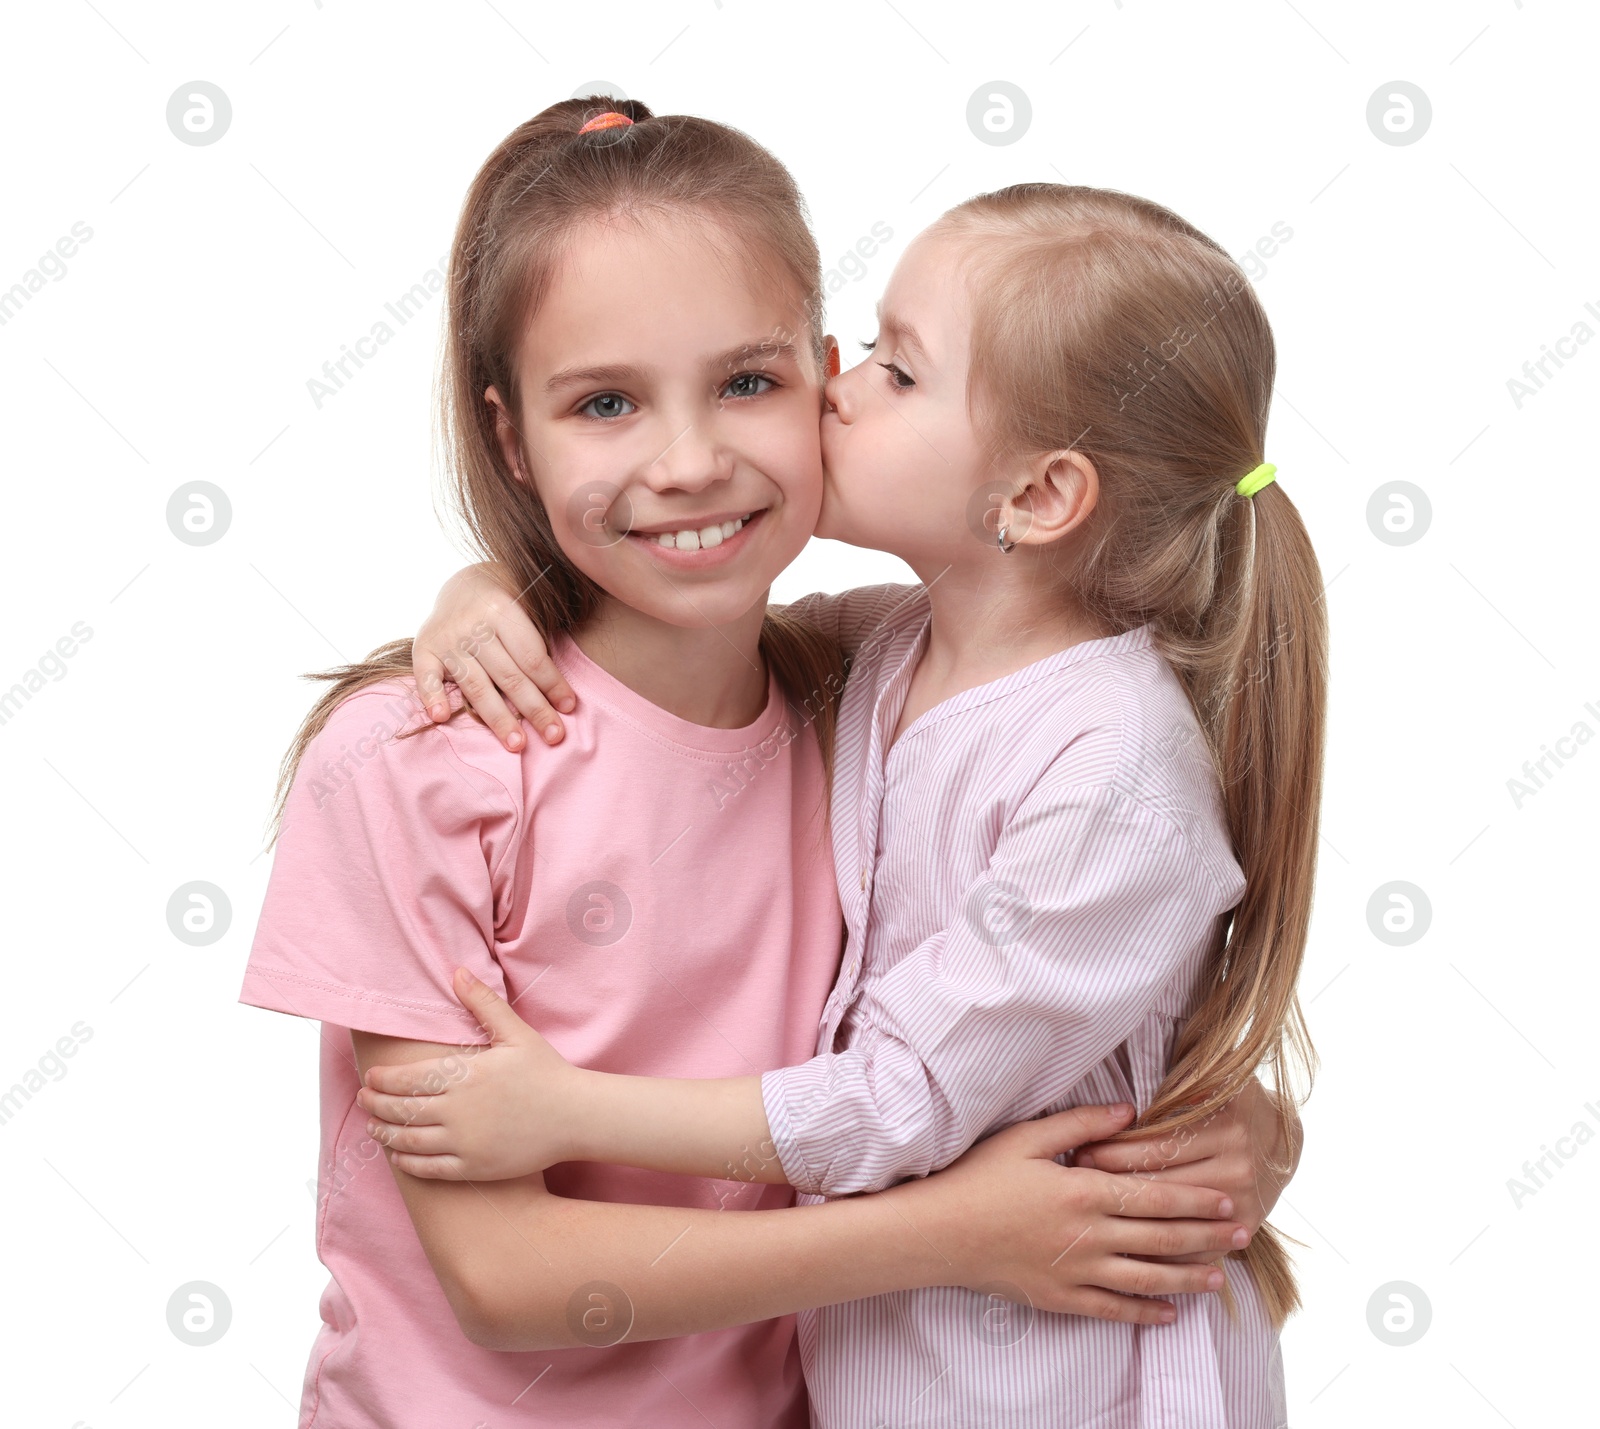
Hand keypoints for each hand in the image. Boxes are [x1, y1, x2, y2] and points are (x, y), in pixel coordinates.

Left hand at [357, 968, 583, 1179]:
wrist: (575, 1117)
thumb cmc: (546, 1072)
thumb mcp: (516, 1033)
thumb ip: (483, 1003)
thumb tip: (457, 971)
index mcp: (465, 1075)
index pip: (408, 1078)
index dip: (383, 1079)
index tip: (370, 1077)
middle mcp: (459, 1111)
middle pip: (402, 1109)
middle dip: (376, 1104)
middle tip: (363, 1099)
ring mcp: (465, 1143)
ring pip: (409, 1140)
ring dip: (385, 1132)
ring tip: (374, 1126)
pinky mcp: (474, 1167)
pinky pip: (429, 1168)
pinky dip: (408, 1161)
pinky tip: (399, 1155)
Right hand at [413, 562, 576, 750]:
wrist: (463, 584)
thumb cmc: (506, 608)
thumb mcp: (526, 609)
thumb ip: (536, 647)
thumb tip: (561, 698)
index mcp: (503, 609)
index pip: (532, 657)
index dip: (552, 685)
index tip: (569, 708)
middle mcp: (472, 624)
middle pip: (509, 676)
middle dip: (534, 709)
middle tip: (553, 736)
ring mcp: (446, 637)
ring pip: (476, 685)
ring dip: (498, 718)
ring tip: (517, 744)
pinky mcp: (423, 648)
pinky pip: (426, 676)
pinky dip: (431, 696)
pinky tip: (442, 718)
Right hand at [894, 1104, 1251, 1325]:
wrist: (937, 1231)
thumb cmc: (978, 1177)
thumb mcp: (1026, 1137)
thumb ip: (1081, 1124)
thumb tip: (1130, 1112)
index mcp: (1083, 1191)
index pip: (1155, 1196)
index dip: (1196, 1200)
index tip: (1228, 1201)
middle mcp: (1087, 1235)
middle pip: (1161, 1238)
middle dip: (1206, 1237)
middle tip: (1242, 1237)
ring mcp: (1075, 1271)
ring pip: (1146, 1279)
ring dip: (1187, 1278)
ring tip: (1219, 1281)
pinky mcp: (1058, 1298)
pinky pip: (1112, 1310)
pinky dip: (1145, 1314)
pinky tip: (1170, 1315)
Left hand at [1073, 1080, 1301, 1260]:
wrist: (1283, 1138)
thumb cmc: (1231, 1105)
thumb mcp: (1213, 1083)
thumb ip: (1176, 1089)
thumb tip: (1122, 1108)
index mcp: (1224, 1125)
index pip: (1157, 1146)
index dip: (1115, 1151)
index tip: (1081, 1153)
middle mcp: (1236, 1164)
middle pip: (1162, 1184)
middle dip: (1114, 1186)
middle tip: (1077, 1187)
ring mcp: (1244, 1200)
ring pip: (1178, 1220)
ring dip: (1133, 1223)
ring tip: (1094, 1219)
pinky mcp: (1247, 1226)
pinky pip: (1201, 1249)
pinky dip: (1167, 1256)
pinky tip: (1132, 1255)